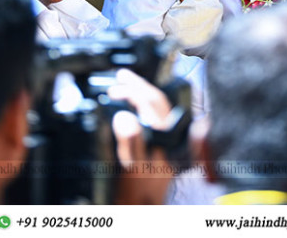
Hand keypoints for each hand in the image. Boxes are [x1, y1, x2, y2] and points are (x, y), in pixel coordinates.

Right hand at [109, 69, 174, 204]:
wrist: (148, 211)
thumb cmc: (140, 194)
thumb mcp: (132, 169)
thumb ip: (131, 142)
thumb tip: (123, 116)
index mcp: (165, 138)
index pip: (151, 102)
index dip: (133, 90)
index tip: (115, 87)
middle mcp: (171, 136)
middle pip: (157, 100)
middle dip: (139, 85)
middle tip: (120, 75)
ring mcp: (169, 139)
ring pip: (159, 108)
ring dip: (142, 93)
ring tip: (124, 83)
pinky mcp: (165, 145)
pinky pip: (158, 117)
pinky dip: (145, 106)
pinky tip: (134, 104)